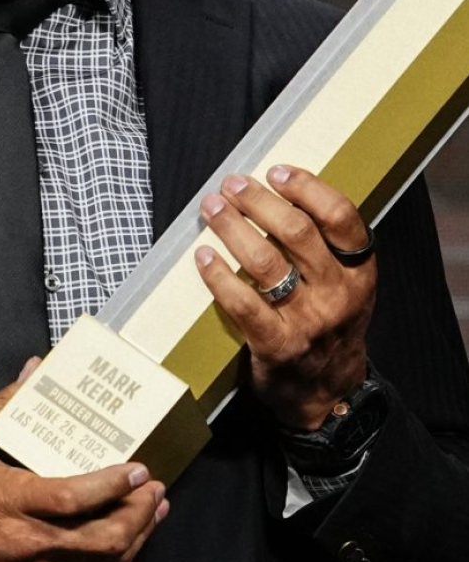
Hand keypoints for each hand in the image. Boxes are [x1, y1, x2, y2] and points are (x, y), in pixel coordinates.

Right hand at [0, 365, 169, 561]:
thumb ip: (1, 408)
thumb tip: (33, 372)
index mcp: (11, 502)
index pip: (77, 497)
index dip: (116, 485)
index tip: (139, 469)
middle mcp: (30, 542)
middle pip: (108, 540)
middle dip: (141, 515)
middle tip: (154, 490)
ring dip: (137, 538)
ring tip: (150, 513)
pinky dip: (110, 558)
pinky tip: (118, 538)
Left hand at [194, 165, 374, 429]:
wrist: (327, 391)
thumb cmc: (327, 327)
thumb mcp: (345, 287)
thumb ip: (324, 250)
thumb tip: (276, 199)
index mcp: (359, 271)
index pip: (341, 217)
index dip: (307, 188)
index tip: (276, 171)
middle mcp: (339, 292)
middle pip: (296, 232)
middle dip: (259, 201)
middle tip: (232, 184)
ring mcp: (309, 320)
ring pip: (265, 261)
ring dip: (232, 228)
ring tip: (212, 208)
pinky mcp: (277, 345)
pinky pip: (242, 303)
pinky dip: (218, 276)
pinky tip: (201, 257)